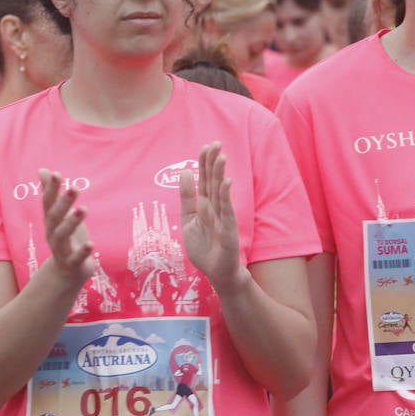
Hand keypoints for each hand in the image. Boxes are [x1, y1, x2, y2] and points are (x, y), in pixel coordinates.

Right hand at [39, 170, 95, 289]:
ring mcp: (61, 249)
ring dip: (72, 222)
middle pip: (54, 217)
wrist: (66, 273)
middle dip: (63, 202)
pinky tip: (91, 245)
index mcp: (50, 221)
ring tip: (84, 209)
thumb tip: (42, 170)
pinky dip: (82, 252)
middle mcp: (52, 233)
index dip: (51, 189)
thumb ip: (50, 193)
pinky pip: (75, 258)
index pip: (48, 202)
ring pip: (63, 235)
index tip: (57, 174)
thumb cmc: (65, 238)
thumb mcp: (58, 215)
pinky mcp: (71, 264)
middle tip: (75, 188)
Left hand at [179, 143, 241, 292]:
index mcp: (205, 205)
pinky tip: (225, 182)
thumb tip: (186, 172)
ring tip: (221, 156)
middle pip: (213, 182)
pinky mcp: (228, 230)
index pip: (205, 180)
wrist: (216, 272)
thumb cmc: (204, 247)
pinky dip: (226, 197)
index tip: (206, 145)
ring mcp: (223, 218)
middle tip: (215, 143)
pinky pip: (226, 211)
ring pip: (220, 193)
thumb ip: (187, 197)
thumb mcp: (188, 219)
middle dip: (213, 163)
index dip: (204, 163)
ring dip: (220, 175)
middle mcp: (215, 208)